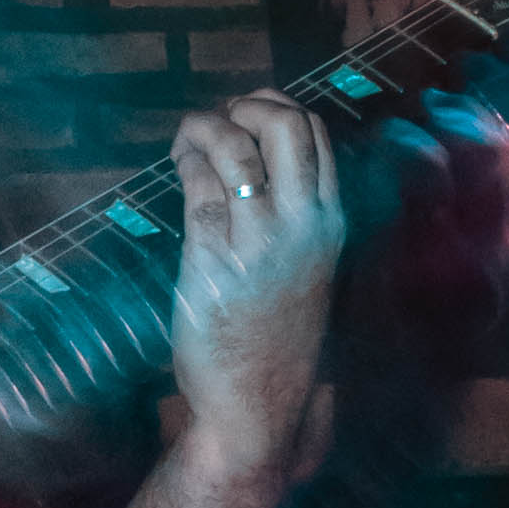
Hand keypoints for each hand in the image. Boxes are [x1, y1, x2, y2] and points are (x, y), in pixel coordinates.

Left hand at [168, 94, 344, 483]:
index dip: (278, 108)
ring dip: (204, 127)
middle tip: (221, 121)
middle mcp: (302, 223)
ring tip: (189, 139)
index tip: (248, 118)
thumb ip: (295, 213)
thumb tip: (257, 160)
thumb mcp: (308, 266)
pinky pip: (198, 184)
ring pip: (236, 146)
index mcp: (330, 222)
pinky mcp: (211, 256)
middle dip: (246, 104)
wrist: (261, 403)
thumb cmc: (280, 336)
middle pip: (285, 123)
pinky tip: (179, 163)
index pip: (316, 134)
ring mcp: (257, 239)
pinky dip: (185, 160)